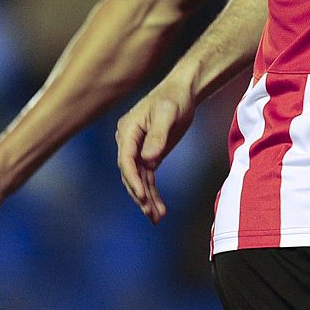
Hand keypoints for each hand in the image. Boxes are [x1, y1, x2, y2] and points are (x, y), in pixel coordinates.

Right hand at [116, 77, 198, 223]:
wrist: (183, 91)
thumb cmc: (174, 98)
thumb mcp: (167, 114)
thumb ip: (158, 135)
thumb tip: (148, 160)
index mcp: (127, 131)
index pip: (126, 160)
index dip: (133, 180)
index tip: (142, 196)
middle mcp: (128, 142)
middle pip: (130, 174)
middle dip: (140, 195)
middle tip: (151, 214)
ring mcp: (138, 149)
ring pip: (139, 179)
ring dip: (147, 199)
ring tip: (157, 217)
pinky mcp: (149, 154)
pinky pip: (148, 177)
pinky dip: (152, 192)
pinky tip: (158, 208)